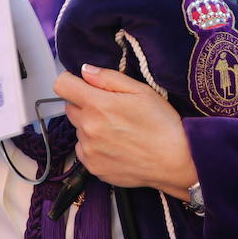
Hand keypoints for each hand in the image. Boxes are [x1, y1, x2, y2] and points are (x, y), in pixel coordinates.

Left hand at [55, 64, 196, 199]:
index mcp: (98, 105)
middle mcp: (88, 128)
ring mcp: (89, 150)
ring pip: (78, 129)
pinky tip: (116, 146)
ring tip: (118, 131)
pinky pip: (84, 150)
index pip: (62, 85)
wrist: (175, 161)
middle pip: (70, 107)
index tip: (83, 84)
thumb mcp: (141, 91)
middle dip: (85, 104)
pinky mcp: (93, 167)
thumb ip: (108, 78)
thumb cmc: (162, 124)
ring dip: (91, 127)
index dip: (71, 81)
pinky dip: (95, 147)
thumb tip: (86, 71)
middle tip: (111, 110)